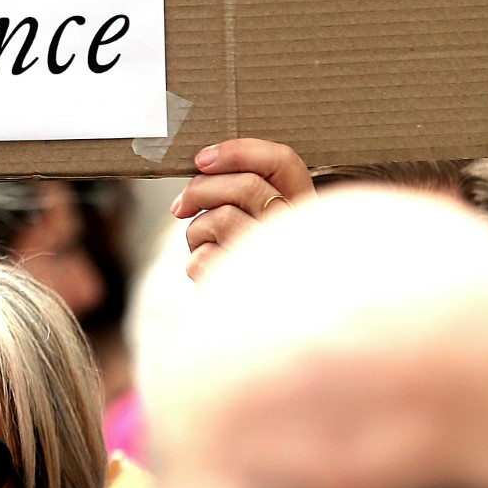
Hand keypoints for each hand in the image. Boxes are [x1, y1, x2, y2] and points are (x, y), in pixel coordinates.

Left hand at [170, 138, 314, 279]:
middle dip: (200, 189)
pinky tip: (212, 277)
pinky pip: (203, 259)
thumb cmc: (254, 271)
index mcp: (306, 212)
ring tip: (204, 248)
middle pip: (246, 186)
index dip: (240, 151)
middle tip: (181, 206)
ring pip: (220, 219)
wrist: (265, 336)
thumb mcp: (258, 225)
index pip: (284, 162)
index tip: (202, 158)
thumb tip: (201, 167)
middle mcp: (301, 235)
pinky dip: (196, 264)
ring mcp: (279, 263)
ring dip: (196, 232)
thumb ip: (241, 193)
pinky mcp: (250, 291)